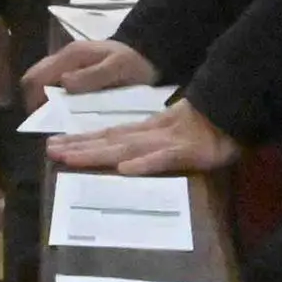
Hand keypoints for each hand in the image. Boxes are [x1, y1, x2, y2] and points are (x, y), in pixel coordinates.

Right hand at [22, 36, 150, 110]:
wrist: (147, 54)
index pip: (35, 77)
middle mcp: (60, 59)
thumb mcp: (118, 67)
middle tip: (47, 122)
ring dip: (43, 102)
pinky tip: (65, 112)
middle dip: (34, 102)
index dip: (33, 100)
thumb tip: (64, 83)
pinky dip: (53, 100)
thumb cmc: (134, 62)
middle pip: (32, 80)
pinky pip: (52, 86)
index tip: (43, 120)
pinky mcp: (70, 73)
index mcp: (69, 56)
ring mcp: (64, 65)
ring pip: (40, 83)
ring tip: (56, 119)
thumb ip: (93, 75)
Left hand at [49, 98, 237, 175]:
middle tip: (49, 151)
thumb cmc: (200, 128)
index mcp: (142, 132)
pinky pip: (163, 159)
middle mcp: (147, 136)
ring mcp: (165, 143)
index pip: (106, 136)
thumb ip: (146, 145)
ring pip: (125, 148)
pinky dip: (144, 164)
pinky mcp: (186, 152)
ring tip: (70, 158)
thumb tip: (120, 158)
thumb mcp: (168, 135)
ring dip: (96, 153)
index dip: (79, 141)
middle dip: (77, 147)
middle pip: (107, 142)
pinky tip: (125, 169)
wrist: (232, 112)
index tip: (53, 146)